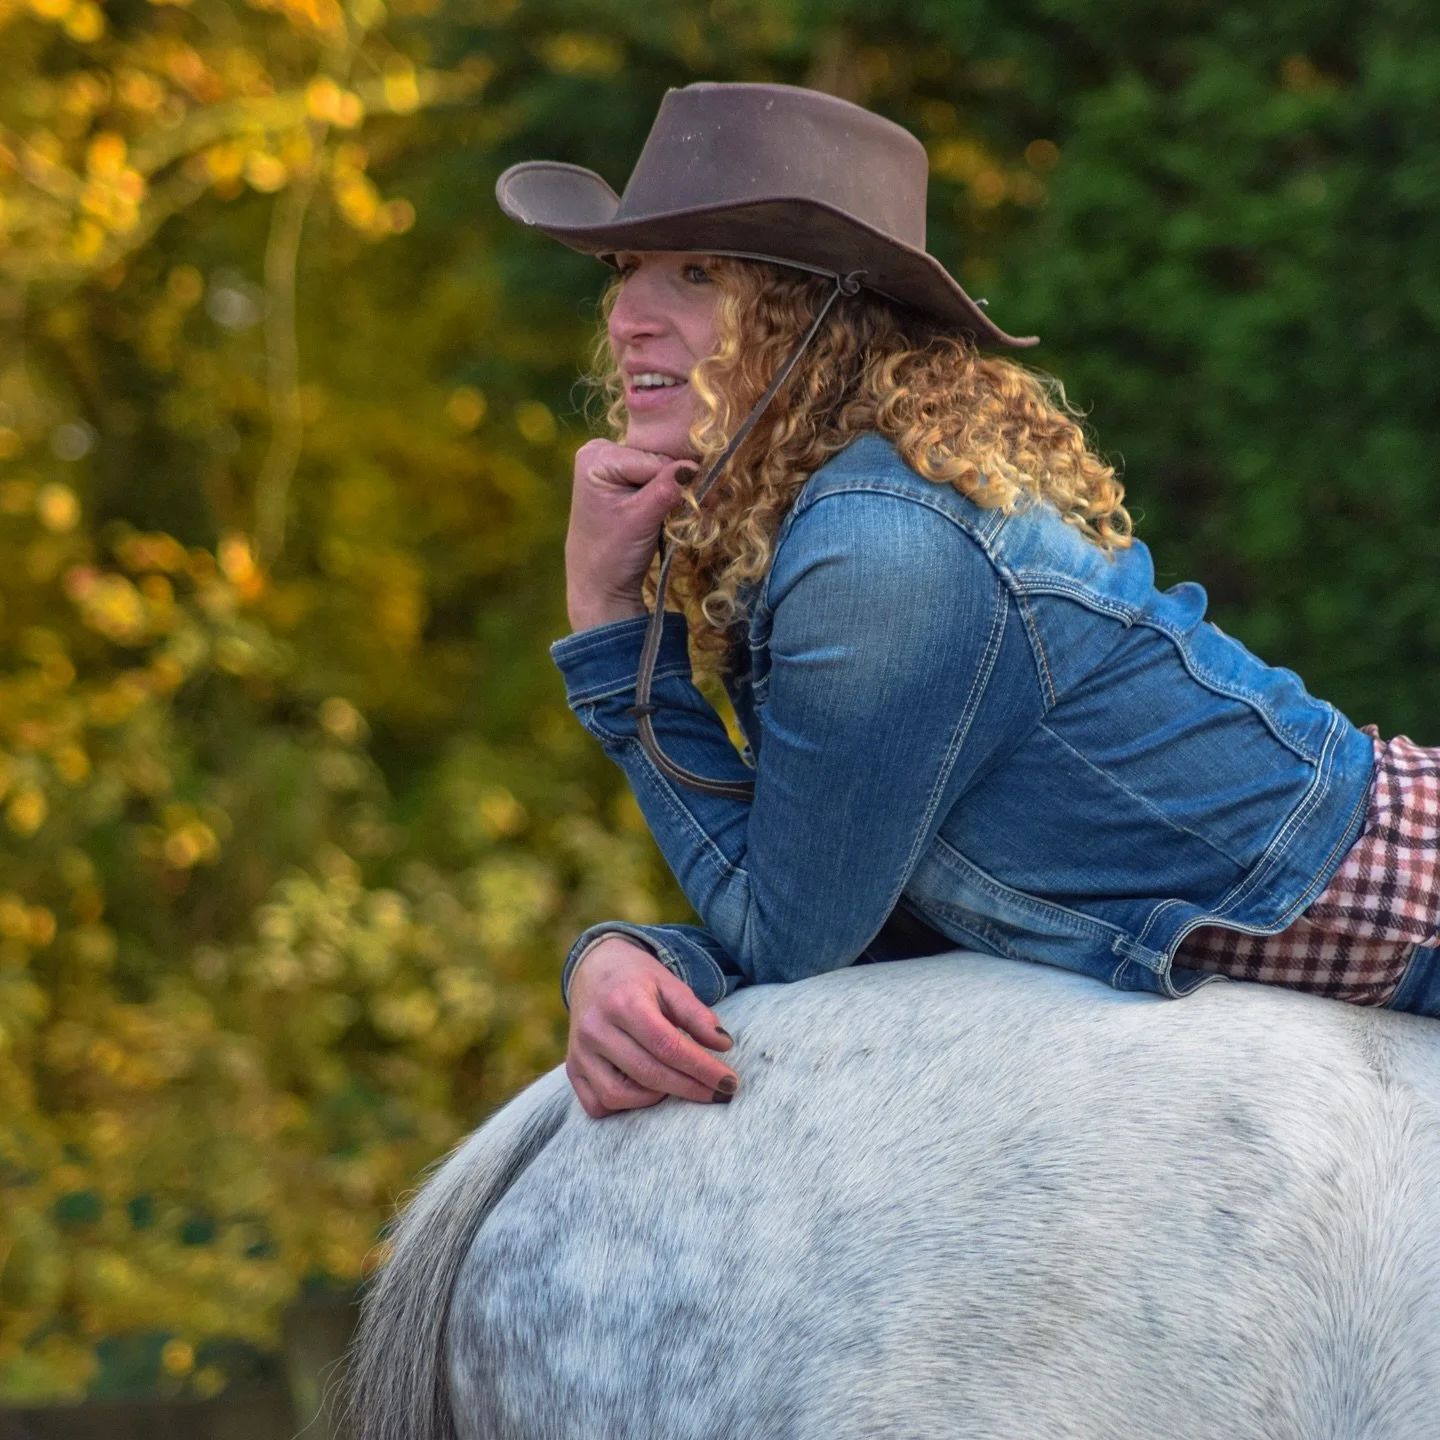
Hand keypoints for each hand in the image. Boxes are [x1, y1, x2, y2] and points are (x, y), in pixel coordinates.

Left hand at [565, 439, 696, 630]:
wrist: (600, 585)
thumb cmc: (612, 556)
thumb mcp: (640, 519)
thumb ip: (666, 489)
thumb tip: (695, 466)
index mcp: (597, 456)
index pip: (655, 457)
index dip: (678, 479)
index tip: (700, 501)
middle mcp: (602, 451)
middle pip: (658, 457)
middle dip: (679, 482)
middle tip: (698, 506)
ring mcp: (612, 463)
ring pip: (662, 466)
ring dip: (678, 487)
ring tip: (688, 509)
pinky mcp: (624, 477)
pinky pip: (657, 475)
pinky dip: (671, 491)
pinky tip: (677, 506)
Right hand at [566, 936, 737, 1117]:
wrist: (592, 969)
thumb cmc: (638, 979)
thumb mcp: (669, 984)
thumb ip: (696, 1013)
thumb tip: (723, 1045)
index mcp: (623, 1002)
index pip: (668, 1046)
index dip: (702, 1069)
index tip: (730, 1082)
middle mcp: (596, 1029)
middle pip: (648, 1073)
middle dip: (691, 1089)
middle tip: (720, 1095)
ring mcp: (580, 1052)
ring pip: (618, 1095)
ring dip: (655, 1098)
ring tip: (679, 1085)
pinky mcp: (572, 1069)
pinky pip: (596, 1104)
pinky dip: (623, 1107)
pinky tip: (646, 1092)